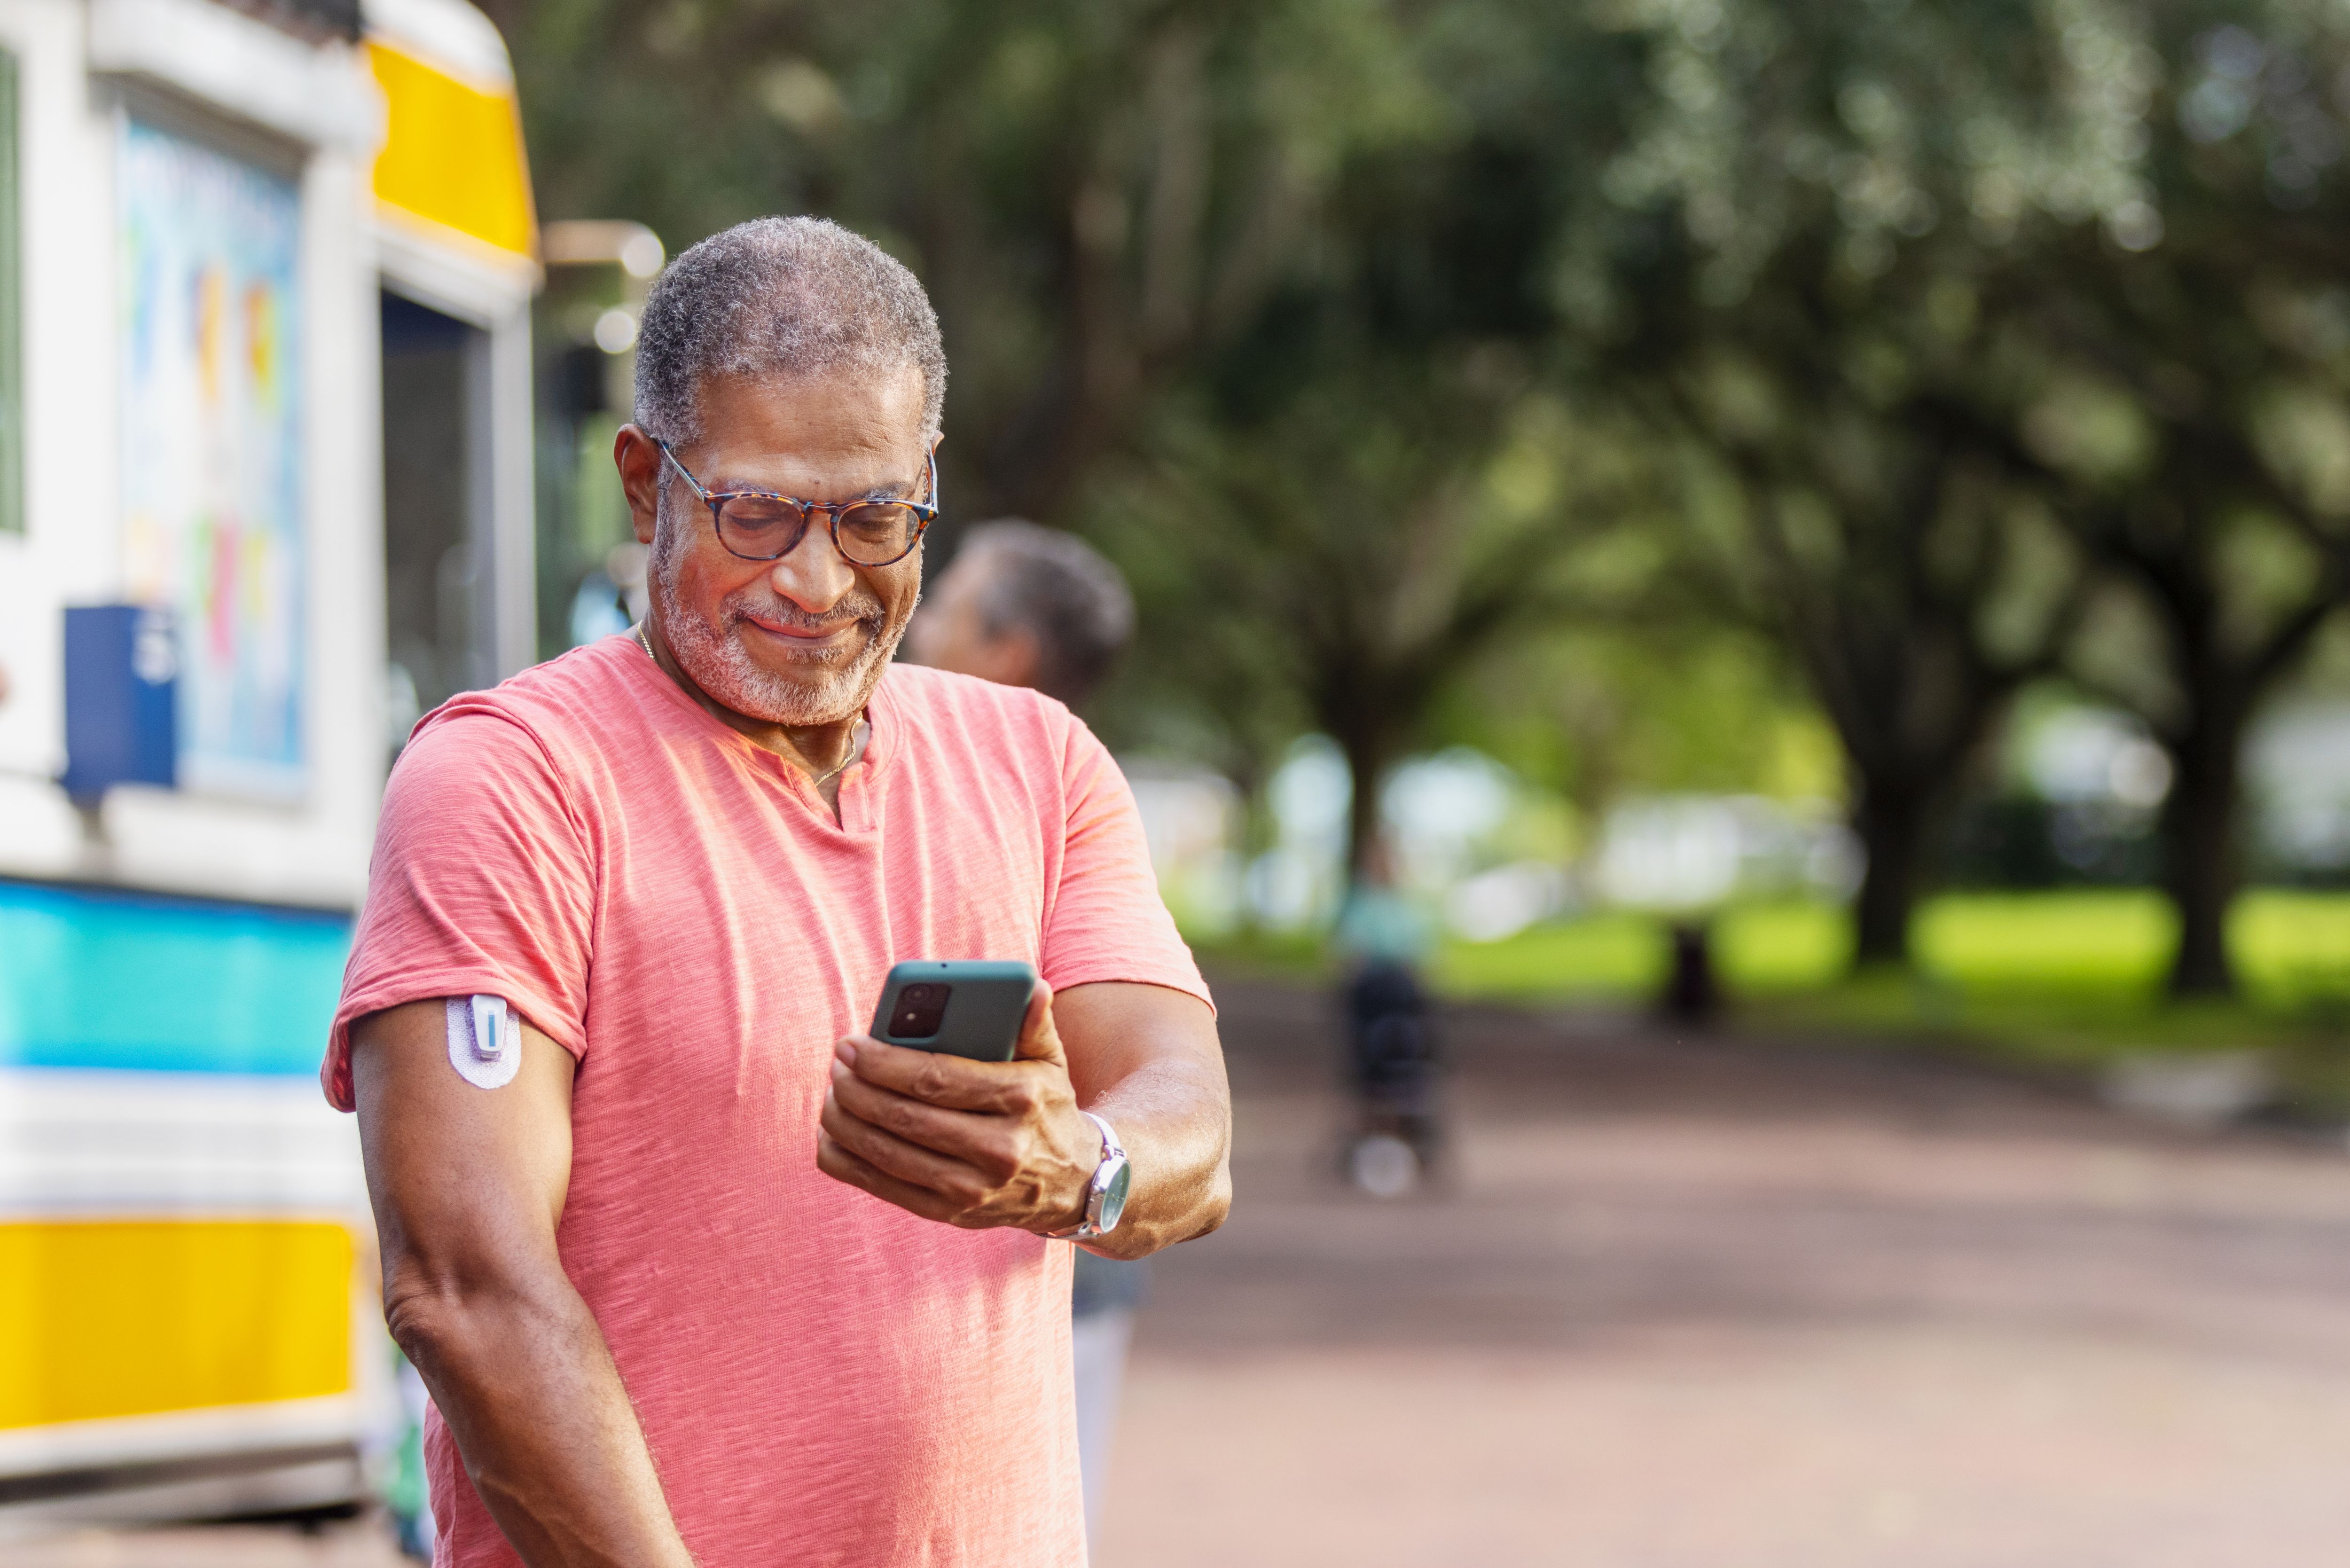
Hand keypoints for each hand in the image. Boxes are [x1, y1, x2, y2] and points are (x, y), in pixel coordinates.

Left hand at [816, 981, 1103, 1232]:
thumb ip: (1033, 1024)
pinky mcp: (951, 1214)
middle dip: (857, 1088)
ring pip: (887, 1153)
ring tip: (833, 1094)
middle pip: (905, 1116)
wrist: (1072, 1182)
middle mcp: (999, 1149)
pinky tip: (833, 1135)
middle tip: (836, 1065)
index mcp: (1021, 1099)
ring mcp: (973, 1188)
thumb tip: (1033, 986)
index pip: (936, 1078)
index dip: (884, 1062)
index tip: (850, 1044)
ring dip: (846, 1121)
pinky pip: (883, 1187)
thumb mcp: (1051, 1062)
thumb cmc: (1046, 1107)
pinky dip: (848, 1161)